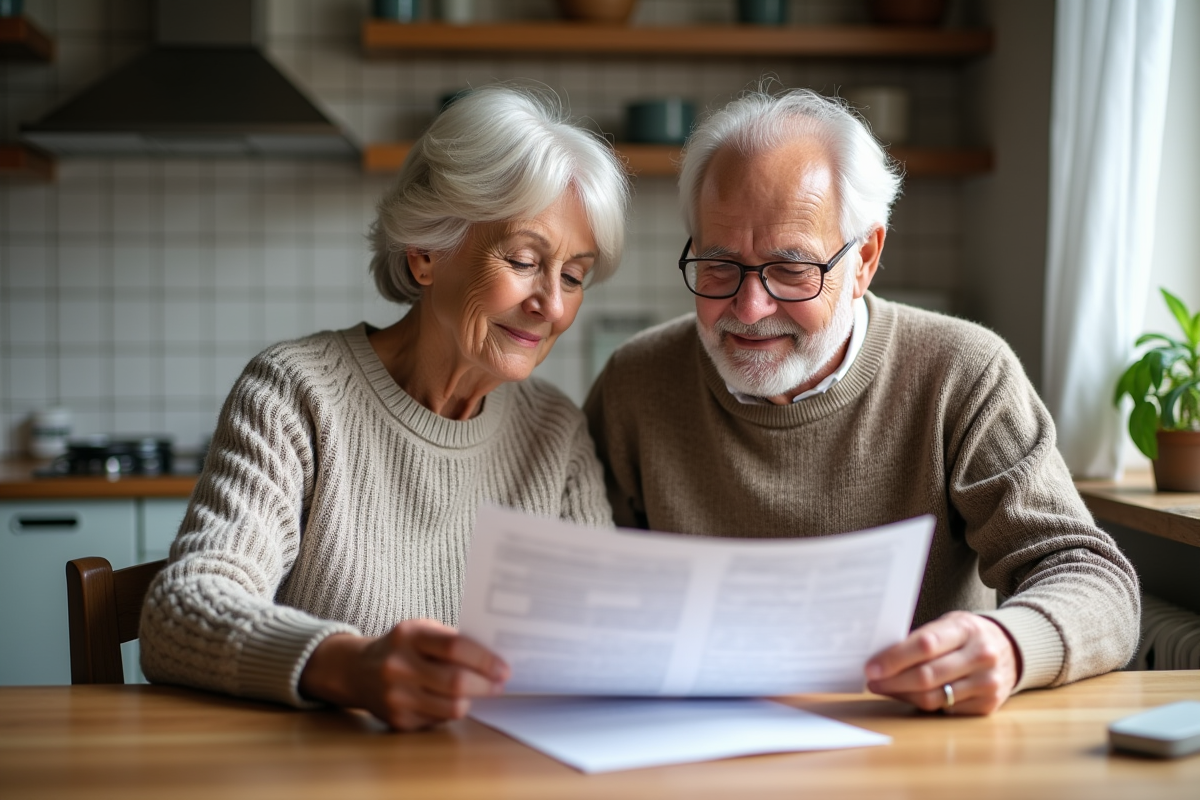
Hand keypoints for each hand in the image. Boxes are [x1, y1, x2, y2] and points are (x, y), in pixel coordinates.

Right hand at [299, 619, 509, 730]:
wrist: (356, 671)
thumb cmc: (401, 647)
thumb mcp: (421, 631)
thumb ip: (452, 641)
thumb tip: (494, 659)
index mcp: (409, 635)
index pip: (455, 648)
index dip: (485, 660)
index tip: (504, 668)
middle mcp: (398, 666)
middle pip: (456, 682)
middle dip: (486, 685)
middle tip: (500, 684)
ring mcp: (395, 696)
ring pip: (451, 708)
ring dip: (472, 701)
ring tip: (479, 692)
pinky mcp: (397, 720)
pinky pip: (439, 720)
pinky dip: (450, 711)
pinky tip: (449, 701)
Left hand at [863, 611, 1019, 714]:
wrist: (1011, 649)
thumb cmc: (967, 635)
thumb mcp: (950, 624)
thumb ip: (923, 638)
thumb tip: (881, 658)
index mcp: (966, 629)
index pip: (925, 645)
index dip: (894, 658)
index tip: (871, 667)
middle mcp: (981, 656)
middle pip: (927, 675)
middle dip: (892, 681)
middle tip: (872, 680)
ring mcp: (987, 683)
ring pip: (934, 697)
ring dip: (902, 695)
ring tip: (884, 688)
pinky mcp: (988, 705)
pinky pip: (945, 710)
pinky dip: (921, 704)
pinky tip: (909, 696)